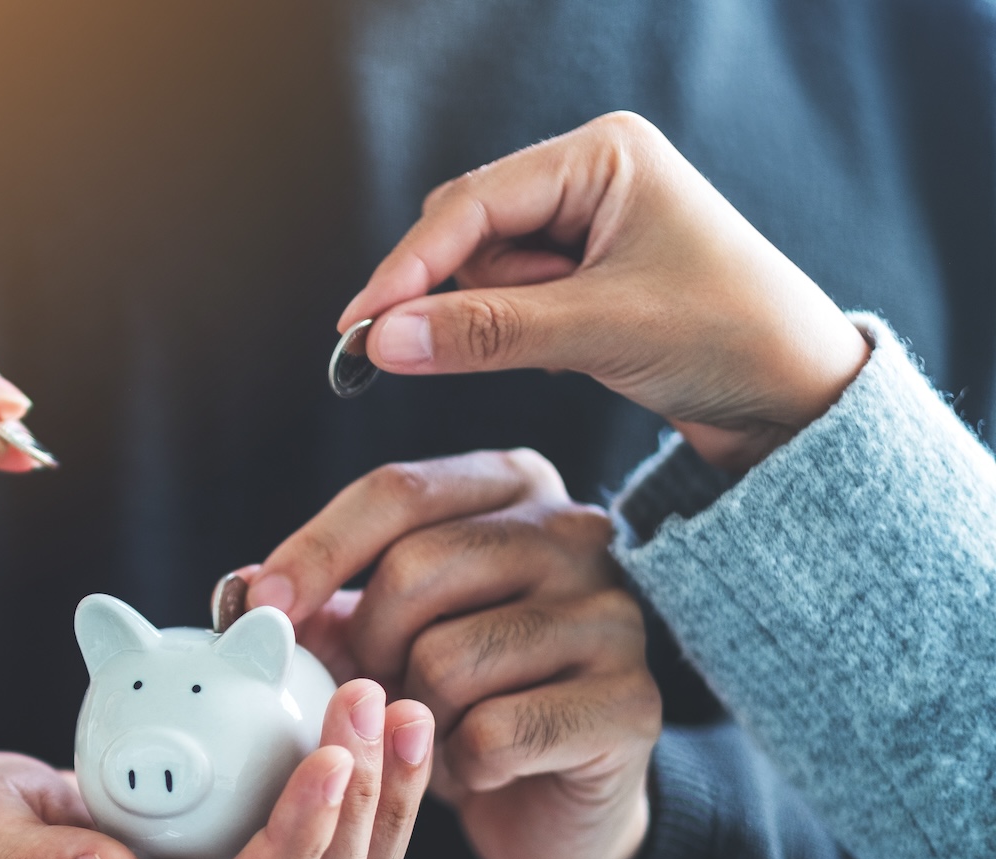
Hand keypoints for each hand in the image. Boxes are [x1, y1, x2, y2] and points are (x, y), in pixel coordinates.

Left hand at [245, 451, 659, 858]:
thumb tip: (239, 590)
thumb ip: (317, 602)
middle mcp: (578, 534)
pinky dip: (461, 764)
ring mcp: (615, 616)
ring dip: (414, 716)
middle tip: (374, 691)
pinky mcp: (634, 704)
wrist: (549, 796)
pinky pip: (497, 732)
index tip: (260, 609)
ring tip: (431, 729)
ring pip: (451, 658)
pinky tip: (476, 766)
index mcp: (511, 486)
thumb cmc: (456, 695)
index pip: (397, 491)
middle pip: (418, 568)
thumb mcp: (378, 635)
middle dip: (367, 647)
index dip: (315, 551)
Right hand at [343, 111, 870, 471]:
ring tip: (570, 347)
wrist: (802, 399)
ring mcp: (585, 224)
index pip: (471, 205)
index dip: (409, 268)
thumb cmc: (733, 340)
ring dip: (495, 320)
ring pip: (480, 272)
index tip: (360, 326)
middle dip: (458, 294)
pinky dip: (513, 333)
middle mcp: (589, 176)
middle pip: (465, 231)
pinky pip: (507, 299)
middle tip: (453, 349)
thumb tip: (383, 340)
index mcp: (603, 156)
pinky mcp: (583, 273)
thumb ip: (485, 332)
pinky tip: (567, 352)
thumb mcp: (602, 333)